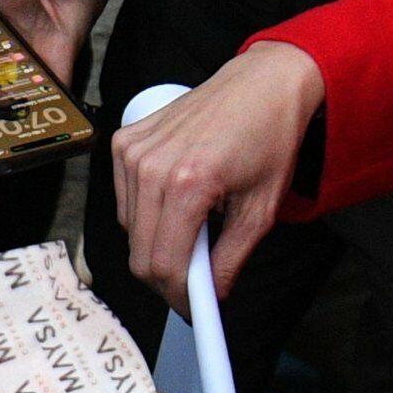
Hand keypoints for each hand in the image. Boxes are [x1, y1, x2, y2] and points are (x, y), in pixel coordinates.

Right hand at [115, 42, 322, 303]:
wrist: (261, 83)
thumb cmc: (269, 137)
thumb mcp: (261, 209)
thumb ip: (230, 259)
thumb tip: (211, 296)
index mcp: (188, 183)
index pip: (164, 264)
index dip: (179, 296)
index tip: (194, 308)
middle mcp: (151, 166)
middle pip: (140, 253)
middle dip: (166, 276)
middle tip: (194, 280)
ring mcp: (132, 151)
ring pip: (129, 228)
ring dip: (157, 241)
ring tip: (194, 225)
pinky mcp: (124, 140)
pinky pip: (124, 199)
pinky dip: (146, 211)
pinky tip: (176, 197)